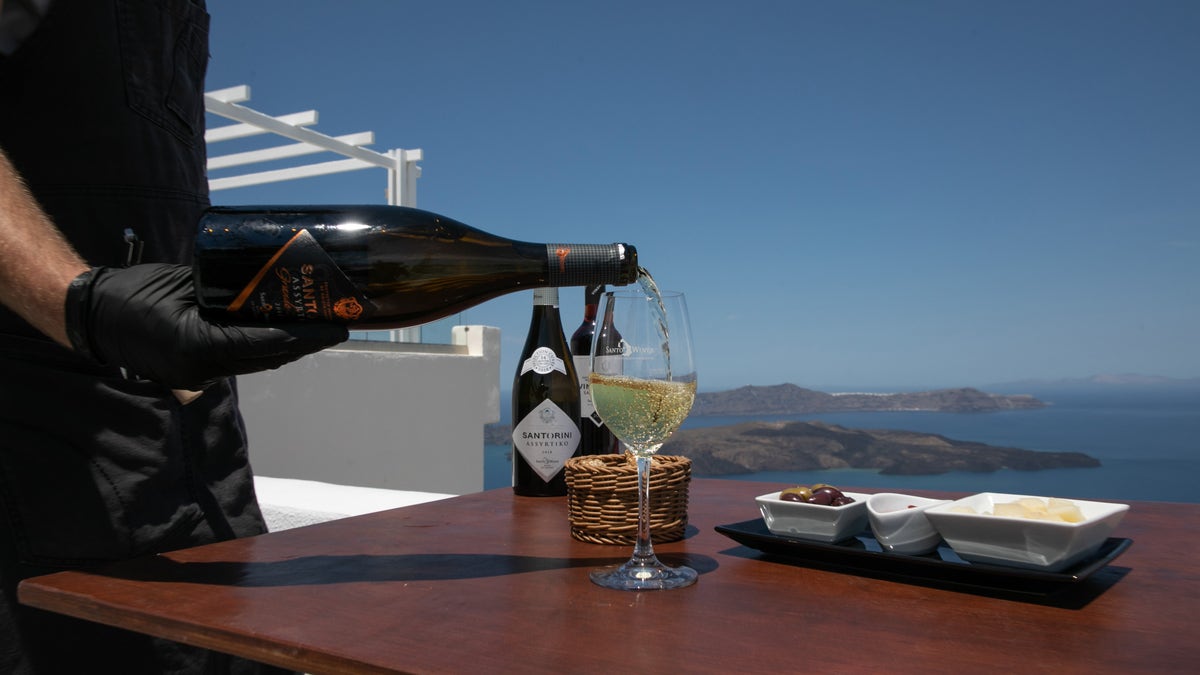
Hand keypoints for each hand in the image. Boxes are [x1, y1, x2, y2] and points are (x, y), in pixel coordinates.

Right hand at [65, 264, 348, 389]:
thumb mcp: (186, 282)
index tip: (337, 327)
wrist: (92, 315)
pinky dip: (266, 346)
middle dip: (307, 343)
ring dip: (291, 347)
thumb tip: (270, 284)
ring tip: (322, 328)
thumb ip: (226, 288)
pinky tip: (287, 331)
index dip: (306, 336)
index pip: (267, 343)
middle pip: (270, 358)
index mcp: (198, 345)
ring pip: (258, 362)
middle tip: (341, 325)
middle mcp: (202, 368)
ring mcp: (198, 375)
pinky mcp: (196, 373)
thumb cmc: (134, 292)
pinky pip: (240, 360)